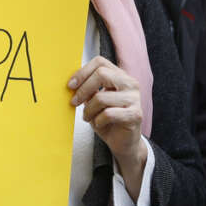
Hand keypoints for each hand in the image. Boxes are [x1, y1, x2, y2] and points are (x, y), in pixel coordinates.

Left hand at [68, 56, 146, 194]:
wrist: (124, 142)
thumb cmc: (109, 120)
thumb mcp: (95, 101)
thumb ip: (88, 90)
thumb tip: (72, 83)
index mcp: (120, 76)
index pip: (100, 62)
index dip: (82, 72)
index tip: (71, 85)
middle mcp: (130, 84)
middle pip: (102, 74)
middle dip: (83, 89)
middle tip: (74, 101)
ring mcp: (134, 98)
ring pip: (102, 97)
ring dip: (89, 110)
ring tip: (87, 116)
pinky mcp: (135, 114)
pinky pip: (109, 114)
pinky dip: (98, 120)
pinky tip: (98, 123)